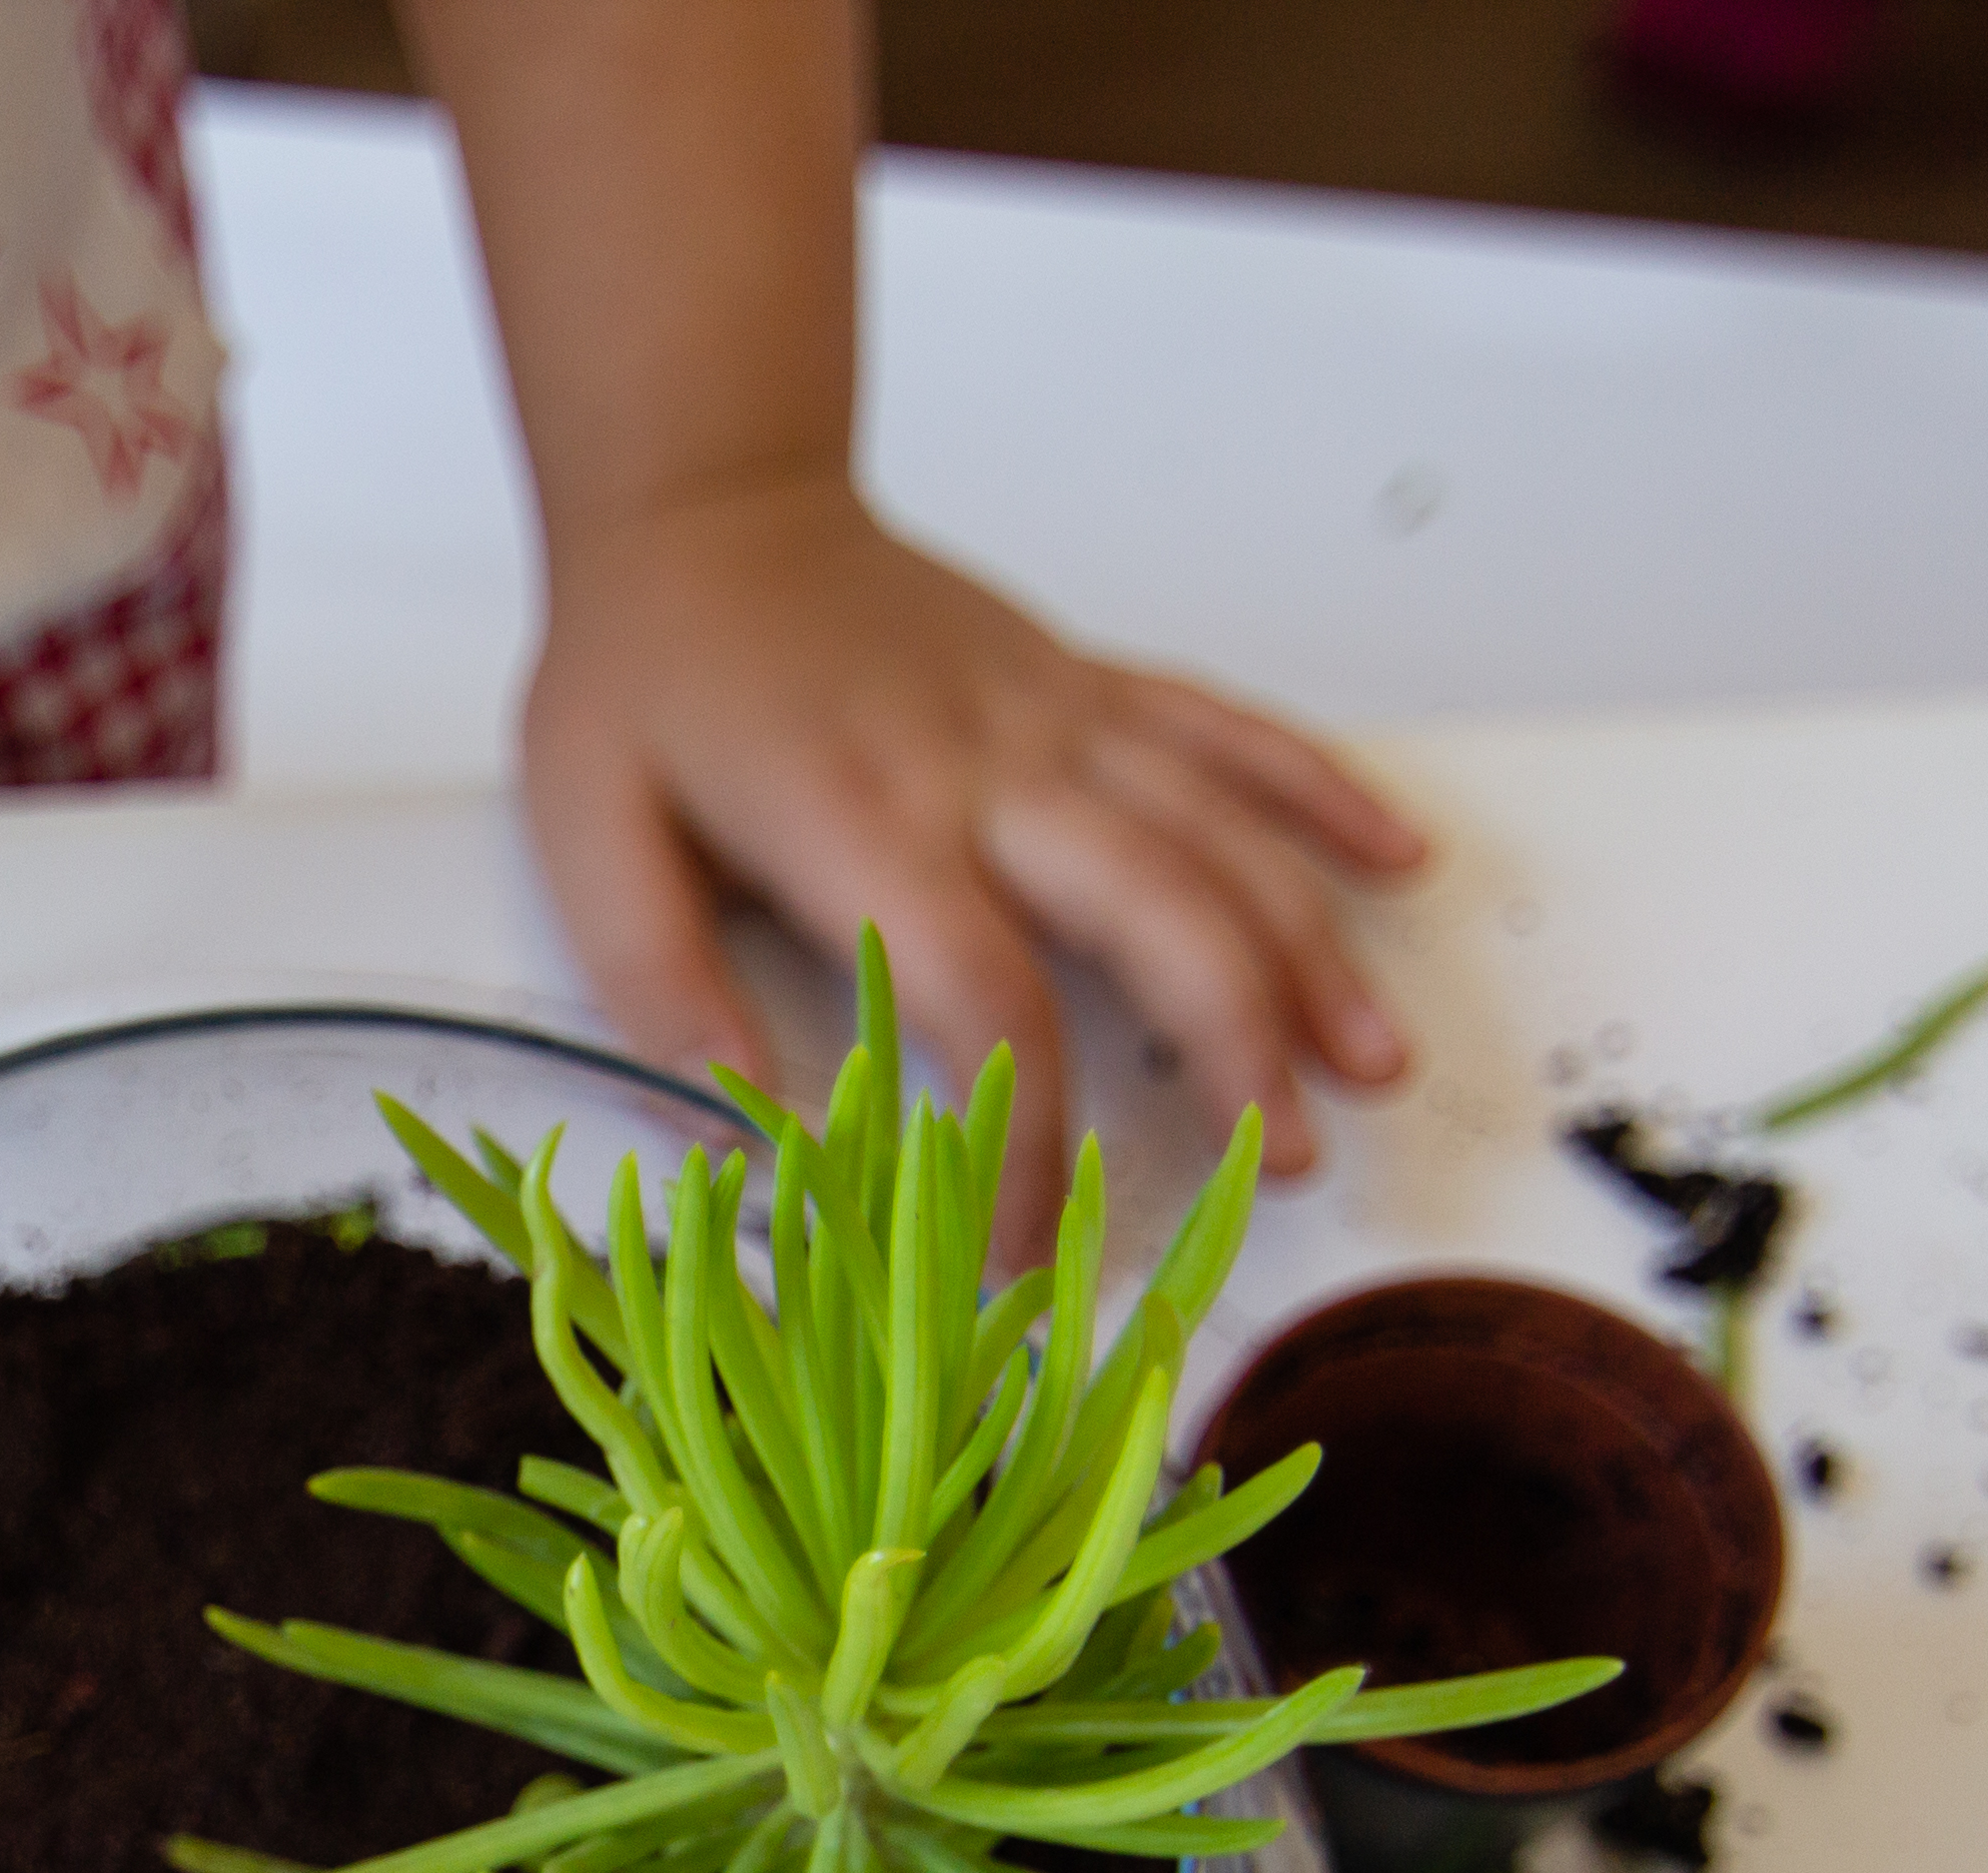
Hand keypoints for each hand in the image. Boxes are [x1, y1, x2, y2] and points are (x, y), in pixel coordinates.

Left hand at [514, 472, 1429, 1223]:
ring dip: (1312, 950)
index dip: (1026, 1146)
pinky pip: (1228, 728)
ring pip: (1223, 831)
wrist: (704, 502)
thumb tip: (747, 1137)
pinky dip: (1323, 790)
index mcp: (864, 821)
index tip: (1031, 1256)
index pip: (987, 1006)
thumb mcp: (589, 837)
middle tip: (1281, 1163)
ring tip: (1373, 1066)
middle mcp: (989, 764)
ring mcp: (1054, 714)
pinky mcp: (1084, 679)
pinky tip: (1399, 864)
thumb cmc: (644, 673)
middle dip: (1238, 1046)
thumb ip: (664, 989)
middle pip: (1160, 912)